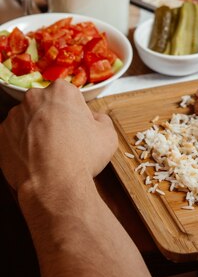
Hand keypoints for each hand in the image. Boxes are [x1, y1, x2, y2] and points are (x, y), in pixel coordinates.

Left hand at [0, 80, 117, 193]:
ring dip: (35, 131)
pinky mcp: (1, 135)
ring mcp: (14, 116)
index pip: (68, 96)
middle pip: (45, 104)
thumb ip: (100, 119)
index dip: (74, 113)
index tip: (77, 127)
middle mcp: (34, 97)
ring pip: (27, 120)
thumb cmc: (82, 157)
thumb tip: (94, 118)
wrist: (54, 185)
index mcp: (61, 91)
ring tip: (47, 153)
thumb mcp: (107, 134)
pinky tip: (34, 159)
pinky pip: (13, 137)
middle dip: (52, 118)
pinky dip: (21, 145)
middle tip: (63, 140)